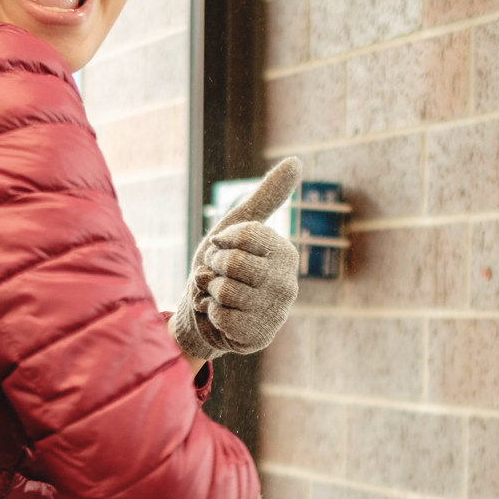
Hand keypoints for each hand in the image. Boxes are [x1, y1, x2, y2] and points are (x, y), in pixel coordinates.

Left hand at [172, 159, 300, 360]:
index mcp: (284, 253)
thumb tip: (297, 162)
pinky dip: (210, 314)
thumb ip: (266, 197)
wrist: (201, 313)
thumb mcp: (237, 228)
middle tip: (215, 275)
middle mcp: (287, 282)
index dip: (220, 243)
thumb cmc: (219, 268)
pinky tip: (218, 316)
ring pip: (225, 291)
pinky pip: (222, 316)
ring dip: (209, 292)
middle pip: (232, 264)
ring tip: (217, 296)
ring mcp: (276, 312)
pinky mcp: (260, 336)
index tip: (219, 249)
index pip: (243, 236)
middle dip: (212, 267)